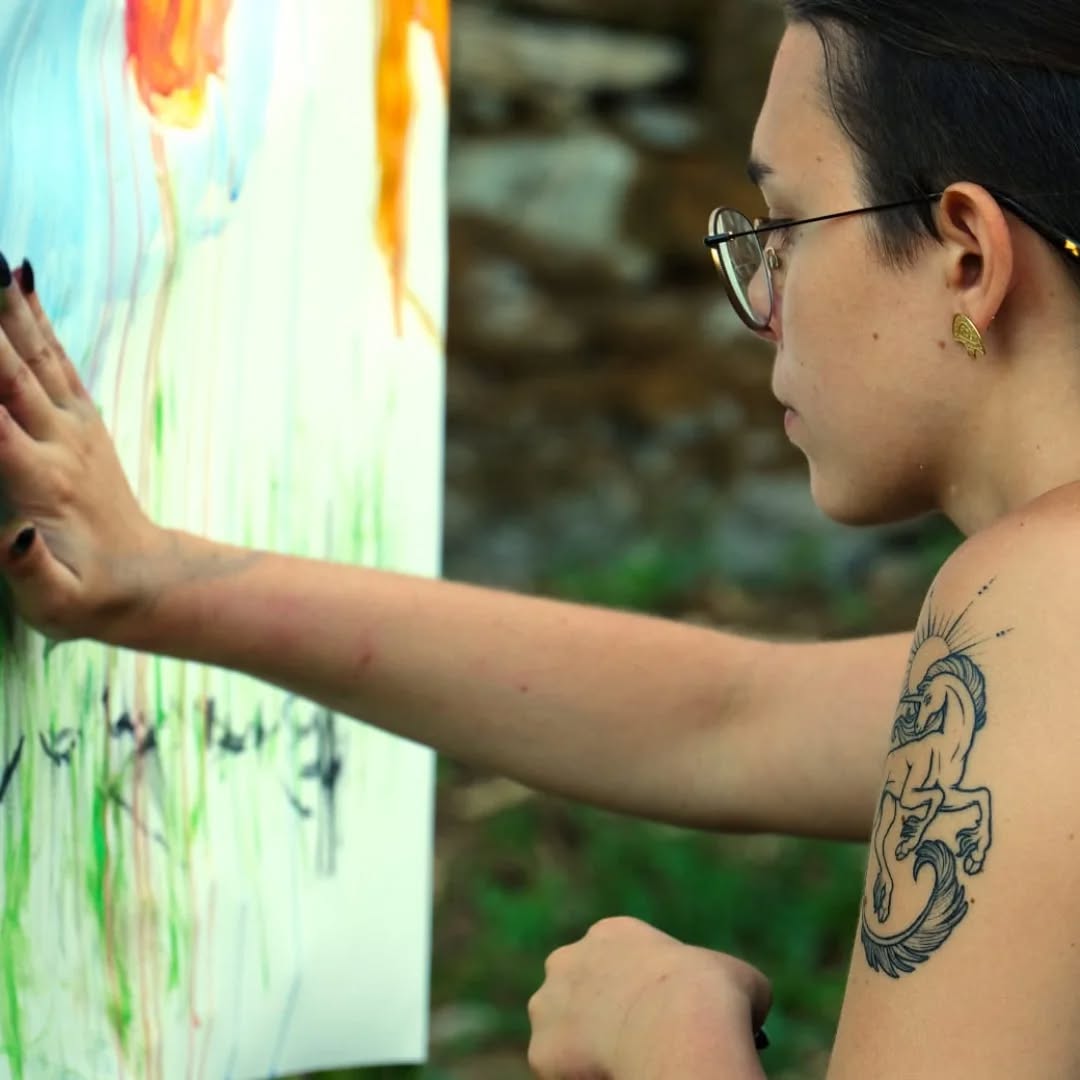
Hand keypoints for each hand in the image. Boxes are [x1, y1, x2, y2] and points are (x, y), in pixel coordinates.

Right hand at [0, 261, 166, 640]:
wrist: (146, 580)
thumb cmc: (87, 596)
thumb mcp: (57, 603)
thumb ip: (32, 571)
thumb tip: (14, 536)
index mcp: (41, 482)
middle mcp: (59, 442)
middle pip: (10, 374)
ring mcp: (75, 425)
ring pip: (34, 356)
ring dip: (7, 306)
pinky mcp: (83, 419)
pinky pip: (56, 362)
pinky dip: (35, 320)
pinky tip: (19, 280)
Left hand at [527, 917, 770, 1079]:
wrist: (681, 1028)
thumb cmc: (713, 996)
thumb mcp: (737, 976)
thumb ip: (727, 981)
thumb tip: (747, 1004)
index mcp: (612, 934)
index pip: (615, 962)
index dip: (635, 992)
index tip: (652, 1017)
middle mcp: (570, 960)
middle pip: (579, 992)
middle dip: (596, 1016)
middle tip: (628, 1048)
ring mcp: (550, 1004)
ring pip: (562, 1032)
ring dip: (582, 1050)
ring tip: (619, 1069)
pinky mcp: (542, 1050)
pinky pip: (558, 1073)